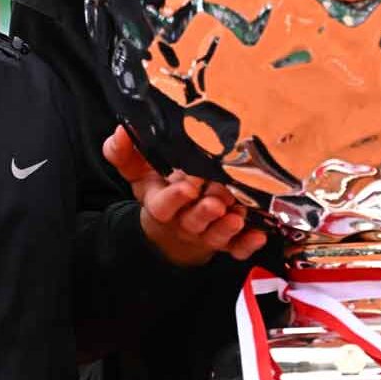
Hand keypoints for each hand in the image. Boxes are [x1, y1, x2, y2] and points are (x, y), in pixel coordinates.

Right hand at [105, 126, 266, 265]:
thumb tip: (121, 131)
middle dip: (205, 212)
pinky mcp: (225, 242)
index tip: (187, 186)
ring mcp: (205, 233)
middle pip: (194, 220)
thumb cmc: (159, 190)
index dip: (175, 198)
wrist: (172, 227)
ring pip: (215, 235)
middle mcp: (184, 222)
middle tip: (218, 199)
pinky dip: (247, 243)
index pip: (163, 205)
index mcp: (161, 205)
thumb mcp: (138, 172)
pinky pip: (236, 248)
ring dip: (226, 227)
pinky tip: (259, 234)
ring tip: (237, 216)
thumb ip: (124, 153)